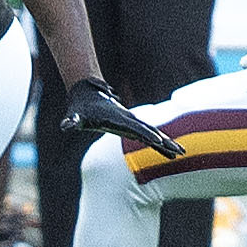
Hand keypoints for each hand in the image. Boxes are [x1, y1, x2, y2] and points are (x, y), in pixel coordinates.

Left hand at [61, 76, 183, 158]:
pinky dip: (159, 143)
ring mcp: (131, 123)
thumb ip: (72, 120)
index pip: (135, 129)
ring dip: (167, 143)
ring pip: (153, 134)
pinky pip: (149, 136)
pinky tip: (168, 152)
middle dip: (165, 142)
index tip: (159, 141)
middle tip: (180, 151)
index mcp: (118, 119)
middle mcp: (128, 121)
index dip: (147, 134)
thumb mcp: (75, 116)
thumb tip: (65, 125)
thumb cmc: (79, 108)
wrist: (87, 93)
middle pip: (150, 132)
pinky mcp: (131, 126)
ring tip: (181, 153)